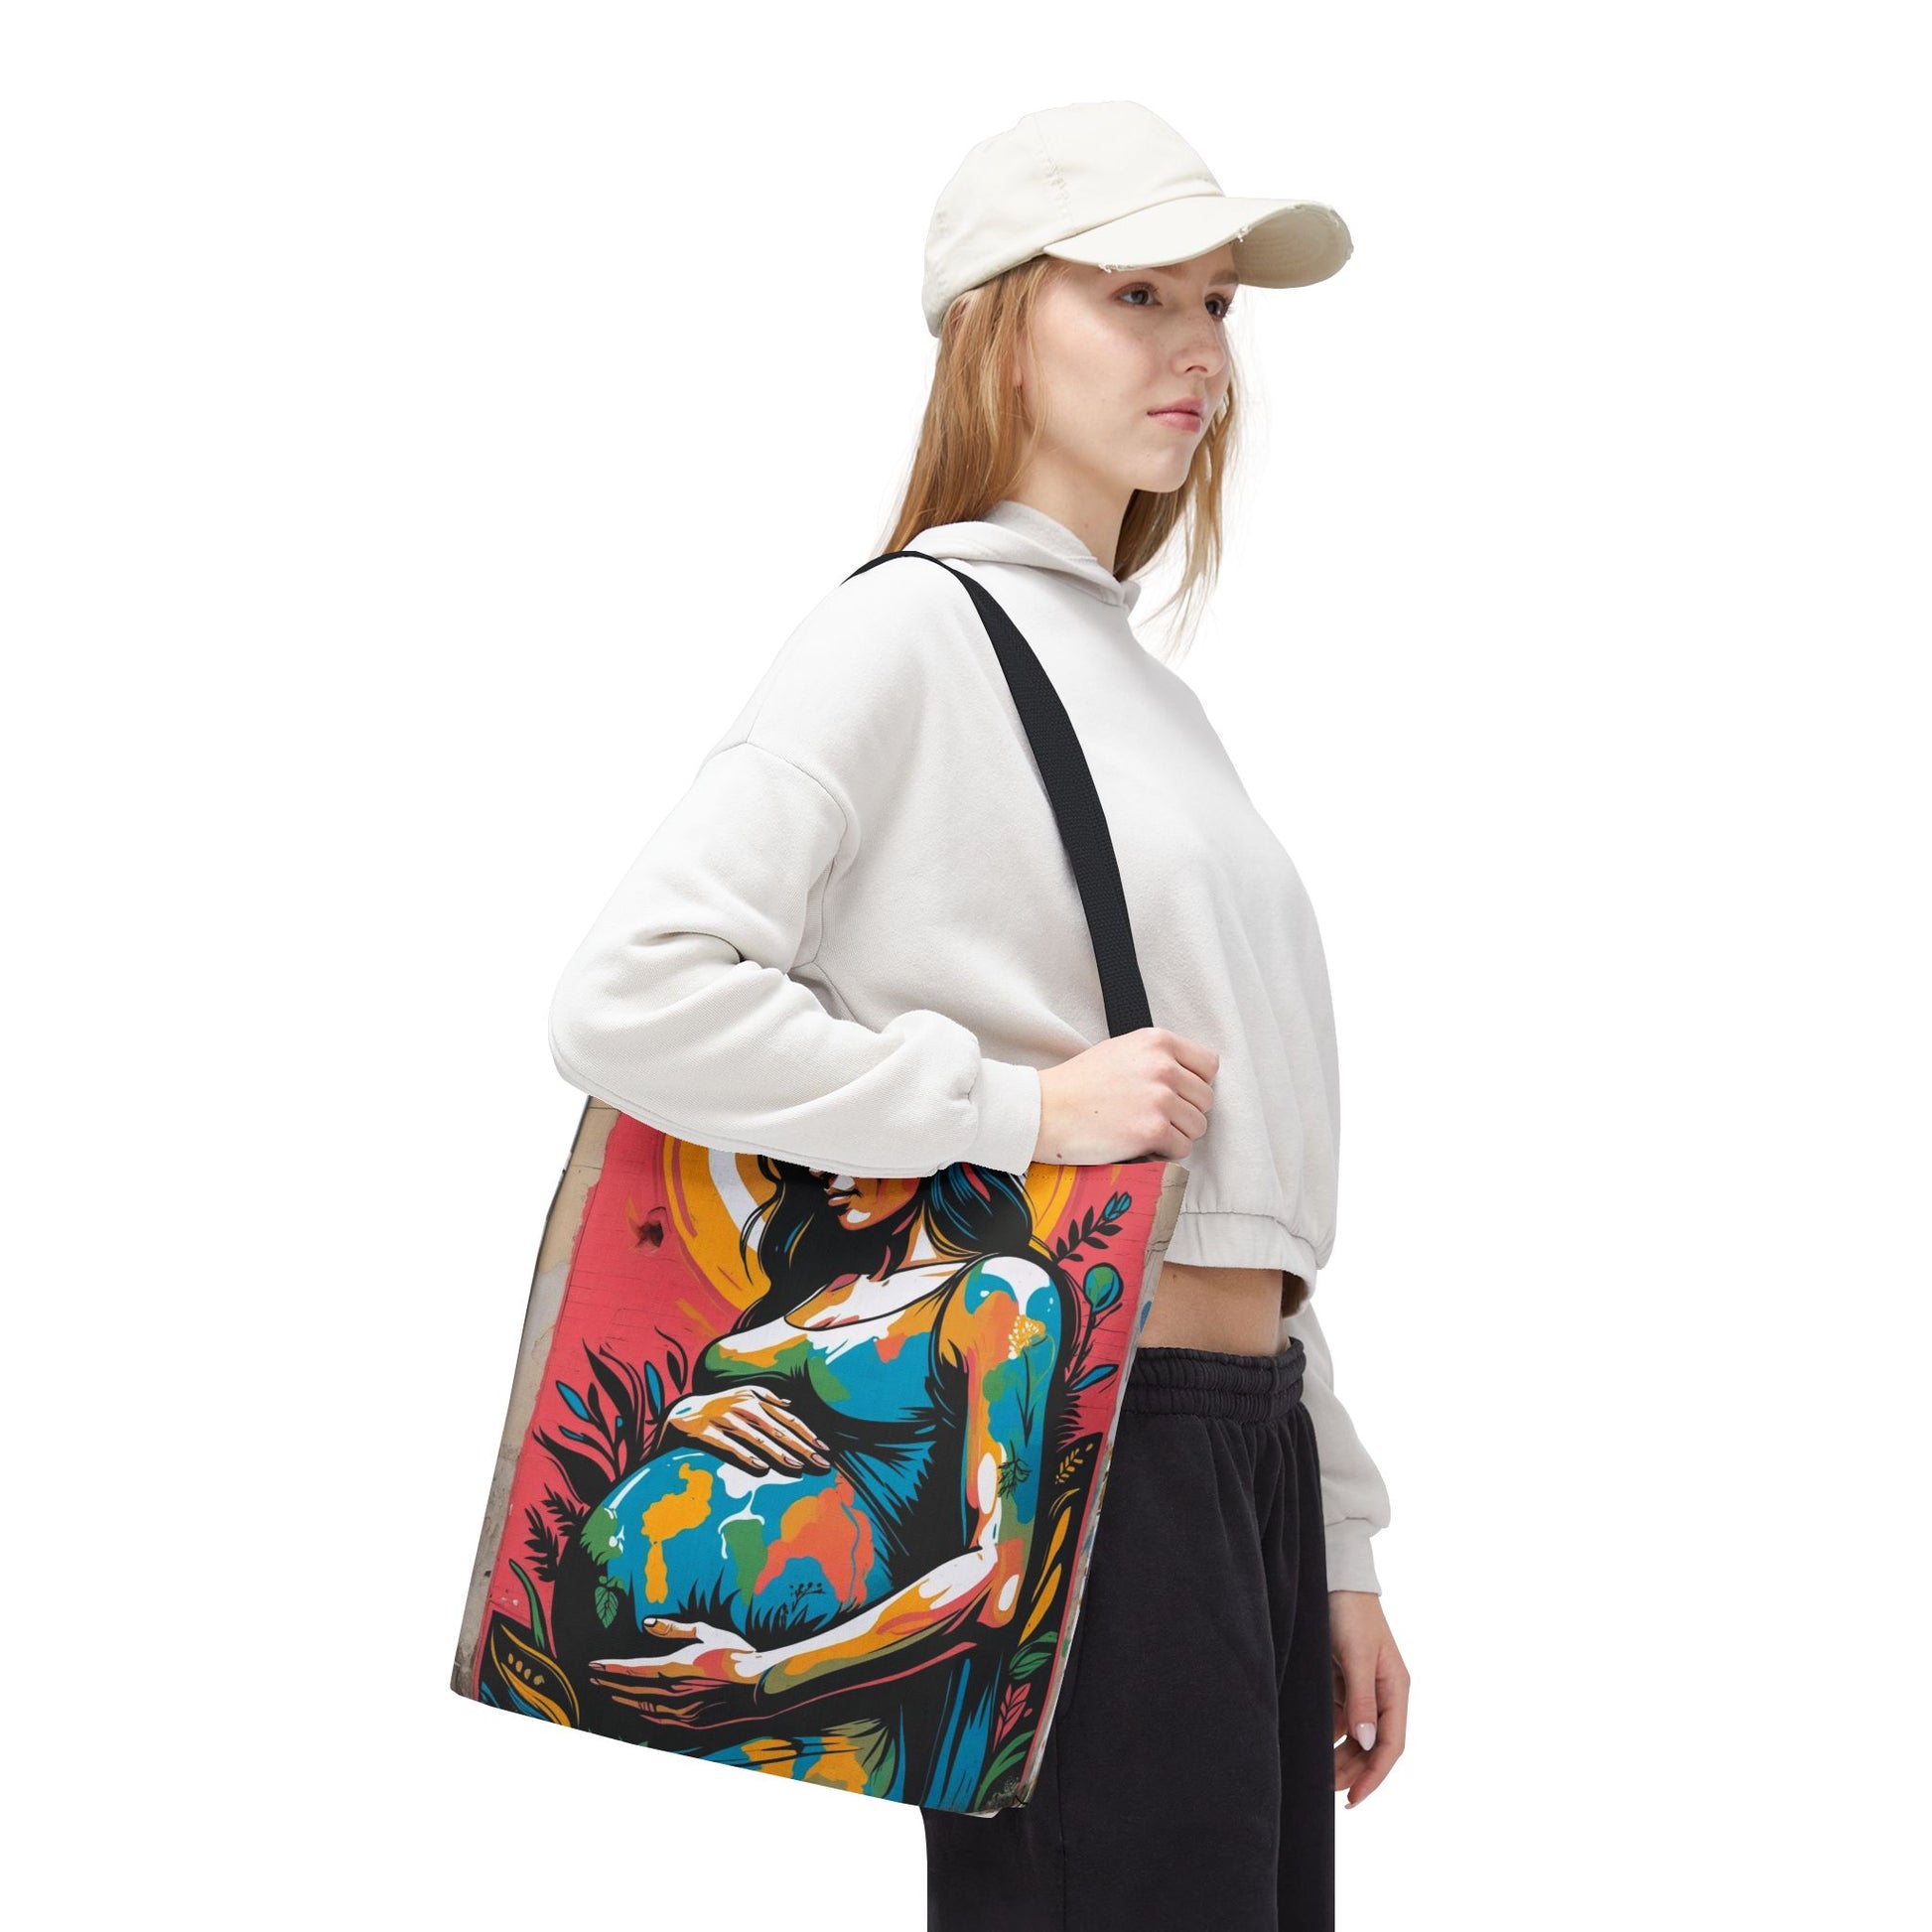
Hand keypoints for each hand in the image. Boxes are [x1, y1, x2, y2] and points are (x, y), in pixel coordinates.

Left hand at [589, 1618, 767, 1727]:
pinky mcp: (691, 1724)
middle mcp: (674, 1693)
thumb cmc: (736, 1654)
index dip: (611, 1668)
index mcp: (676, 1668)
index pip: (634, 1669)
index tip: (594, 1665)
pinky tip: (637, 1707)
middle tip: (594, 1676)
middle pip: (633, 1689)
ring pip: (643, 1705)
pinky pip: (658, 1718)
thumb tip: (647, 1623)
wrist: (761, 1686)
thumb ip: (674, 1629)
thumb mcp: (706, 1632)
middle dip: (611, 1682)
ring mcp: (681, 1712)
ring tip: (609, 1690)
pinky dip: (642, 1711)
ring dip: (623, 1697)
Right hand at [661, 1385, 831, 1475]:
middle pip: (777, 1429)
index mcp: (755, 1398)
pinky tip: (760, 1468)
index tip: (825, 1449)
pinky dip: (745, 1456)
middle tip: (820, 1464)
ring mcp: (724, 1419)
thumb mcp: (743, 1393)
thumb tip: (791, 1403)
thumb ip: (768, 1397)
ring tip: (796, 1466)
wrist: (681, 1413)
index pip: (788, 1418)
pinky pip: (728, 1446)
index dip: (808, 1434)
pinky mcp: (706, 1432)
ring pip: (756, 1437)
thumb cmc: (720, 1406)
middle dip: (801, 1447)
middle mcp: (743, 1406)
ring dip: (778, 1452)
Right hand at [1034, 1026, 1217, 1164]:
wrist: (1044, 1110)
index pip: (1209, 1064)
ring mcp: (1160, 1099)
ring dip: (1176, 1134)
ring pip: (1198, 1126)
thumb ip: (1157, 1058)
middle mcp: (1163, 1066)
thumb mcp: (1121, 1051)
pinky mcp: (1152, 1130)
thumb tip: (1189, 1079)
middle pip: (1206, 1099)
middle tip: (1154, 1117)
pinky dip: (1164, 1153)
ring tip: (1144, 1131)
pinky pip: (1182, 1148)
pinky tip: (1139, 1144)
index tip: (1177, 1095)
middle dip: (1185, 1112)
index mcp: (1157, 1041)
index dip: (1195, 1084)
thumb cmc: (1077, 1085)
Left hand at [1330, 1590, 1408, 1806]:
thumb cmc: (1351, 1613)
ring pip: (1354, 1735)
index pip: (1391, 1744)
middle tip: (1328, 1790)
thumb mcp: (1358, 1655)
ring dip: (1339, 1755)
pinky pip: (1337, 1716)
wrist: (1334, 1578)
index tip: (1354, 1798)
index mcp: (1395, 1688)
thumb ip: (1362, 1699)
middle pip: (1372, 1745)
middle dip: (1353, 1769)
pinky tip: (1311, 1744)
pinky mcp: (1342, 1680)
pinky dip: (1327, 1733)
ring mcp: (1361, 1688)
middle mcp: (1382, 1693)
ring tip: (1317, 1773)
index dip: (1375, 1774)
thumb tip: (1368, 1743)